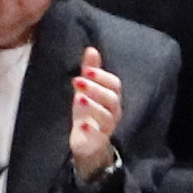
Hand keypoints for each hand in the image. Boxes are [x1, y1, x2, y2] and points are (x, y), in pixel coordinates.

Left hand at [62, 49, 121, 182]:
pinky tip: (81, 124)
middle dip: (96, 89)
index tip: (87, 70)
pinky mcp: (98, 142)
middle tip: (78, 81)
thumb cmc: (89, 113)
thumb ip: (90, 71)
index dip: (102, 76)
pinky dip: (90, 130)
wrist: (88, 143)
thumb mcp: (87, 90)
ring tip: (78, 99)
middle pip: (112, 99)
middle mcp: (114, 112)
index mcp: (112, 98)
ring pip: (107, 117)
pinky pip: (98, 136)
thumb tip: (91, 49)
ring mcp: (107, 128)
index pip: (114, 84)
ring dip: (93, 106)